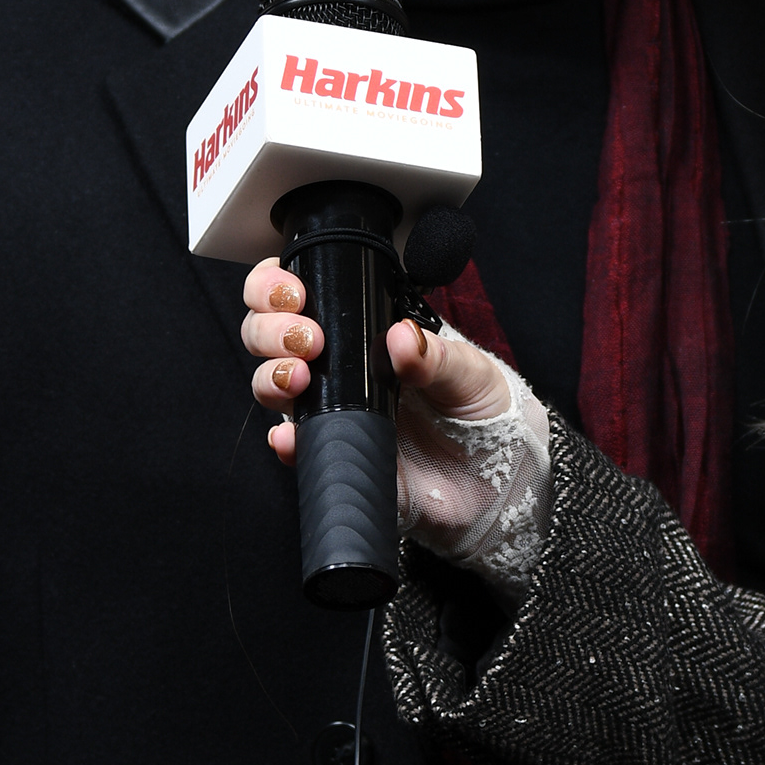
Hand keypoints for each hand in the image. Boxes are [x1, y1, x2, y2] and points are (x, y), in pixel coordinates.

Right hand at [241, 256, 508, 465]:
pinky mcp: (334, 453)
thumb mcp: (469, 371)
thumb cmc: (481, 410)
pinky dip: (286, 439)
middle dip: (270, 328)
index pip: (301, 295)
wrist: (495, 478)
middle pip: (268, 334)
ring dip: (271, 375)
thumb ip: (436, 355)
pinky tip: (291, 434)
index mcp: (364, 332)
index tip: (295, 293)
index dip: (277, 286)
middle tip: (306, 338)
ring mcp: (330, 409)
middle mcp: (337, 366)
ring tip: (297, 376)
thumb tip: (402, 336)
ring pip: (270, 384)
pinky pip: (295, 446)